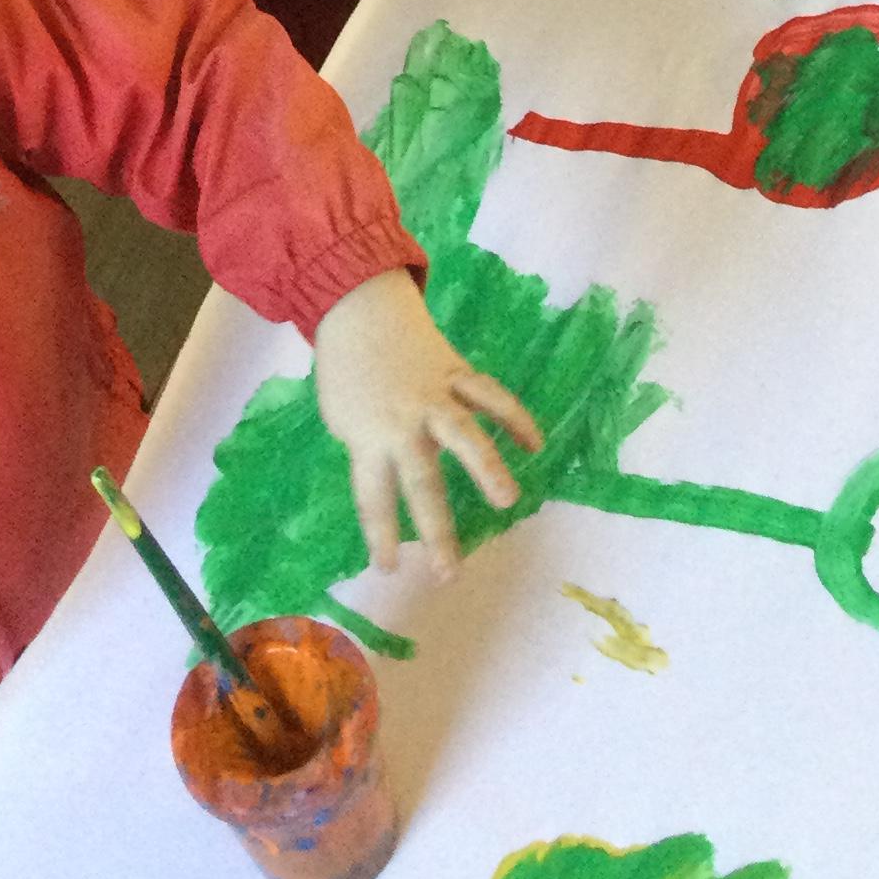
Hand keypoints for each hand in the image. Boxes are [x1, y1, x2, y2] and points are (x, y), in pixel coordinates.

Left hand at [311, 270, 542, 579]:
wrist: (358, 306)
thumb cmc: (346, 370)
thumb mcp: (342, 417)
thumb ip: (370, 449)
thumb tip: (397, 483)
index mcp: (366, 437)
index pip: (373, 496)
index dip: (381, 534)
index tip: (389, 570)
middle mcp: (402, 423)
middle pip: (421, 482)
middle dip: (436, 530)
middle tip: (448, 573)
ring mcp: (432, 397)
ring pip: (464, 434)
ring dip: (487, 467)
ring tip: (508, 500)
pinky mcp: (455, 374)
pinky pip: (490, 396)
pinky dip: (515, 417)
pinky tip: (536, 443)